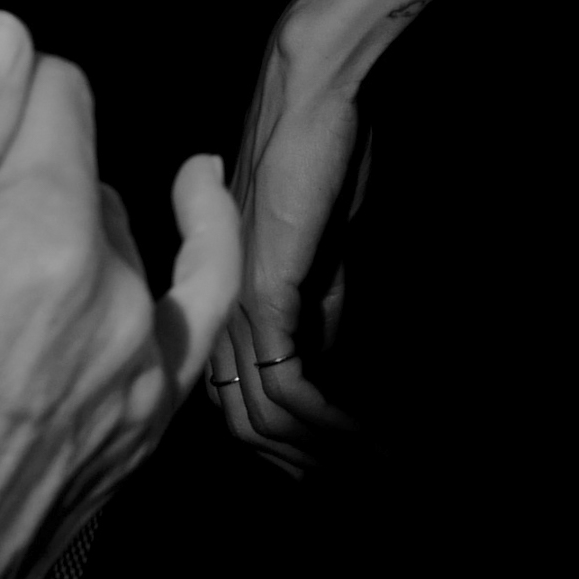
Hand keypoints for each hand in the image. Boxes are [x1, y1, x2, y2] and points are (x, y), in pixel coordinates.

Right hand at [0, 11, 244, 578]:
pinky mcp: (146, 420)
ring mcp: (143, 368)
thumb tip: (2, 38)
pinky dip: (196, 235)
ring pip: (108, 226)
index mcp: (44, 252)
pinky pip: (193, 299)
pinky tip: (191, 185)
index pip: (45, 92)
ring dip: (50, 209)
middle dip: (0, 152)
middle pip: (74, 161)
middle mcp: (118, 302)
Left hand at [207, 29, 367, 465]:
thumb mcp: (317, 247)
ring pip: (260, 412)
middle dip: (297, 461)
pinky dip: (324, 417)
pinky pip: (286, 380)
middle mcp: (217, 311)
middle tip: (343, 479)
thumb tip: (320, 356)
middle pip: (241, 421)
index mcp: (222, 300)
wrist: (309, 99)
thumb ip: (313, 303)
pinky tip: (356, 434)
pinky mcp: (265, 293)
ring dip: (316, 448)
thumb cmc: (316, 155)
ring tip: (360, 464)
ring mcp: (237, 305)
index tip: (321, 465)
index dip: (278, 441)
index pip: (233, 396)